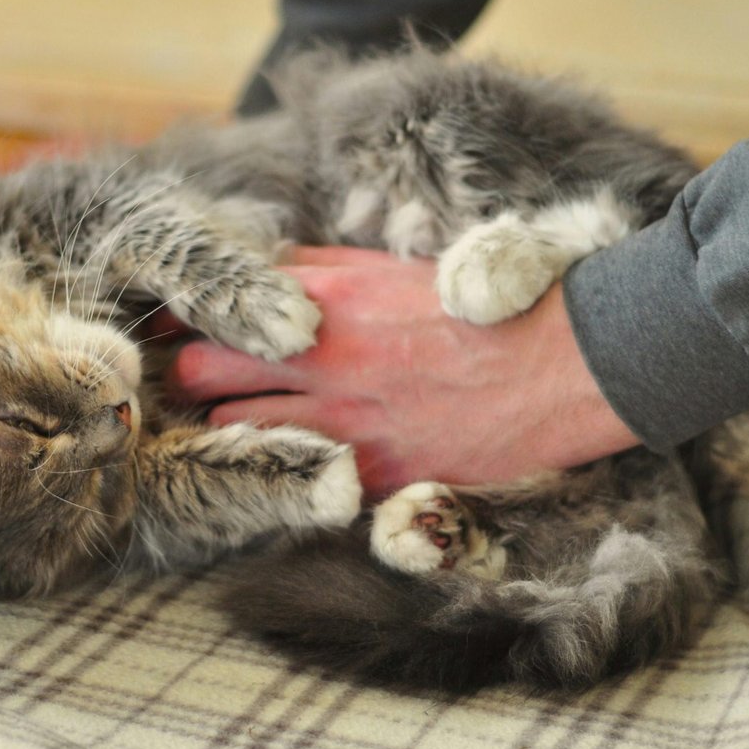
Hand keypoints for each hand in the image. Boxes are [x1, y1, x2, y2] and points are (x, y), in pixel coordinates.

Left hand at [162, 245, 639, 495]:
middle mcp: (322, 361)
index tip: (176, 333)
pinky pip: (301, 480)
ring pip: (237, 434)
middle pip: (202, 375)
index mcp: (324, 299)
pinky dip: (290, 471)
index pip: (211, 310)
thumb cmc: (484, 305)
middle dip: (192, 380)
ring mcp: (347, 425)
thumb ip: (318, 272)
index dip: (185, 324)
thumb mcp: (392, 268)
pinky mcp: (377, 477)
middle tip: (196, 386)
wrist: (572, 361)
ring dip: (231, 429)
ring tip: (239, 425)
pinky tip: (295, 463)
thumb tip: (259, 274)